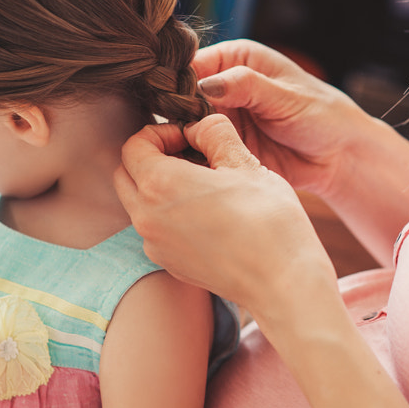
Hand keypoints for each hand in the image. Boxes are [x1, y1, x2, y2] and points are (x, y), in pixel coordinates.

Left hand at [115, 115, 336, 314]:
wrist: (282, 281)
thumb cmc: (268, 220)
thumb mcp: (245, 163)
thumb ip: (215, 133)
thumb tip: (199, 125)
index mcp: (160, 185)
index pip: (134, 145)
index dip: (160, 132)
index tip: (189, 135)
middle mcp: (147, 217)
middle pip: (126, 174)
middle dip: (151, 157)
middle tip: (190, 154)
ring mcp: (155, 245)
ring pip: (138, 203)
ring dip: (158, 186)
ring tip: (202, 184)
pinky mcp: (169, 264)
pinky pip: (155, 229)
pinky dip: (169, 214)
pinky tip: (207, 213)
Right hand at [192, 39, 373, 200]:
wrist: (338, 156)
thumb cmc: (321, 115)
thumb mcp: (285, 96)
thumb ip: (246, 86)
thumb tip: (205, 84)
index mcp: (235, 59)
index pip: (193, 65)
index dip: (180, 83)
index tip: (177, 104)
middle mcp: (223, 86)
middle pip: (183, 97)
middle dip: (179, 114)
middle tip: (185, 133)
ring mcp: (221, 118)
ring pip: (185, 126)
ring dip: (183, 139)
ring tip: (187, 151)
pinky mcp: (223, 147)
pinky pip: (198, 151)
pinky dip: (194, 158)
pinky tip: (195, 165)